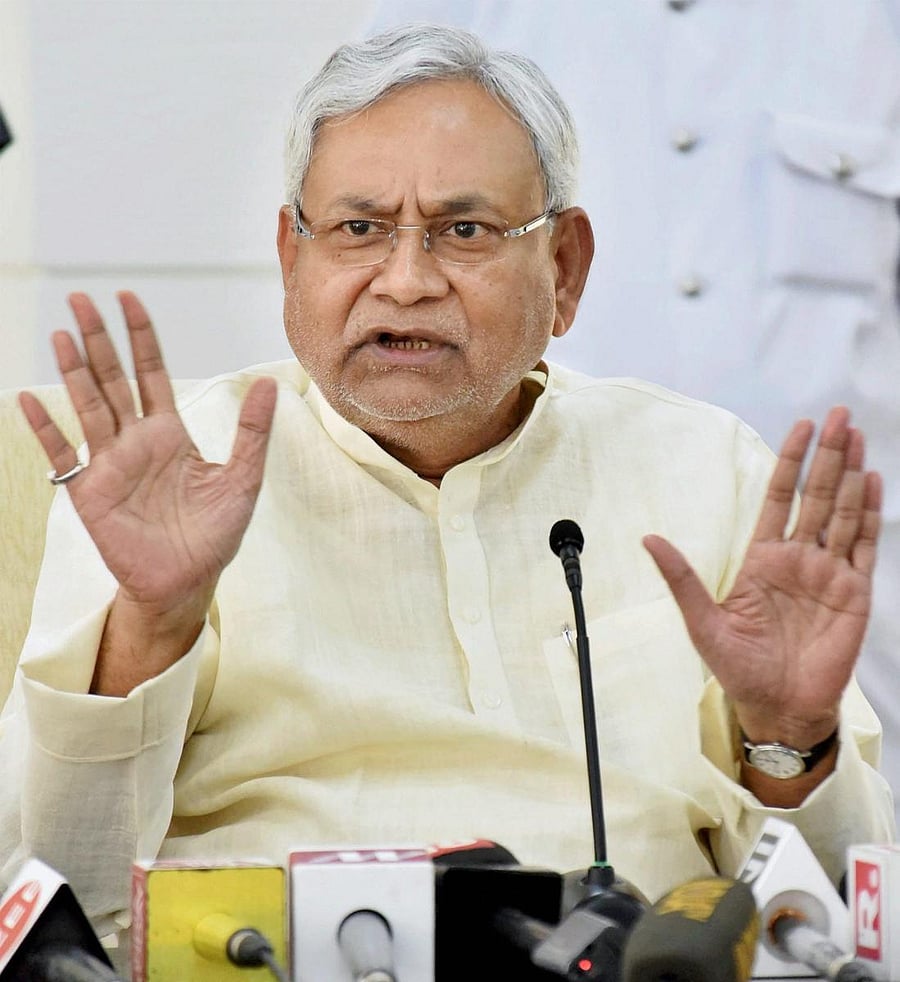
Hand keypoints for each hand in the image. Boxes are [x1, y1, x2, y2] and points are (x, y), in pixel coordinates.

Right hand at [19, 292, 276, 689]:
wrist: (187, 581)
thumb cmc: (214, 534)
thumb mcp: (242, 480)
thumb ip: (252, 433)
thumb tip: (270, 383)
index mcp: (169, 433)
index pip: (151, 373)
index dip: (140, 336)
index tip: (127, 297)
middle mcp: (135, 441)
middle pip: (112, 379)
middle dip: (99, 339)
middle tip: (80, 297)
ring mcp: (108, 464)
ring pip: (88, 407)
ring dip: (74, 372)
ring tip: (62, 334)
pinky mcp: (89, 494)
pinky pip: (63, 457)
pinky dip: (46, 430)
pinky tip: (30, 401)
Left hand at [643, 406, 879, 749]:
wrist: (777, 707)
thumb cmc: (740, 667)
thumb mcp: (703, 621)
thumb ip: (682, 577)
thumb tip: (648, 539)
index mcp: (764, 559)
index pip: (780, 498)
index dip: (790, 462)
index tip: (800, 428)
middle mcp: (799, 558)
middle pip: (816, 496)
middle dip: (827, 455)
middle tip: (837, 415)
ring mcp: (829, 573)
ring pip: (843, 512)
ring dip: (851, 474)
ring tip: (855, 436)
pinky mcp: (854, 593)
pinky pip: (864, 546)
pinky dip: (870, 514)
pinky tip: (873, 482)